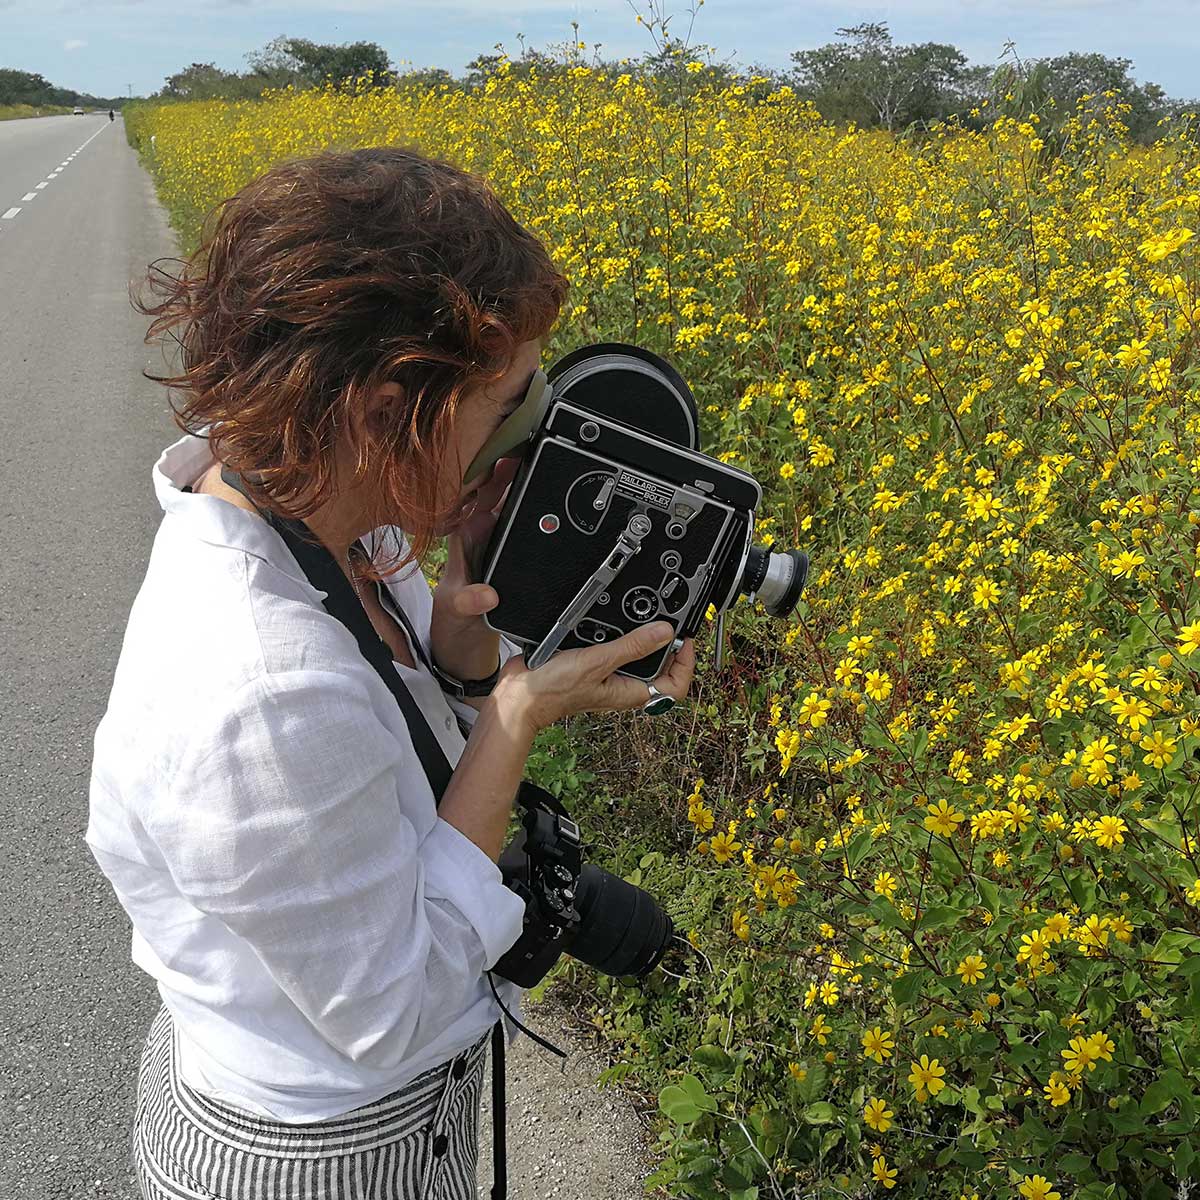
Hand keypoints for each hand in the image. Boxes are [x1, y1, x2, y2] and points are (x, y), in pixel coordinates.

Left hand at [429, 458, 519, 680]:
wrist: (462, 643)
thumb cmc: (454, 622)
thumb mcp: (459, 612)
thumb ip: (470, 603)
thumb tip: (486, 594)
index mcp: (462, 540)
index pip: (474, 499)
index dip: (487, 475)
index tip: (506, 455)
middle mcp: (477, 536)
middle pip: (494, 494)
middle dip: (510, 470)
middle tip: (533, 446)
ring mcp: (493, 544)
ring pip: (507, 506)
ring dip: (521, 485)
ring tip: (541, 458)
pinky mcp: (506, 554)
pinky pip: (518, 524)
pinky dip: (529, 510)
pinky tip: (546, 495)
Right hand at [491, 620, 696, 736]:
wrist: (521, 694)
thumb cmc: (554, 691)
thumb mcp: (598, 663)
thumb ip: (631, 647)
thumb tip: (664, 632)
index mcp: (631, 692)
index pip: (675, 685)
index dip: (686, 663)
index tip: (685, 639)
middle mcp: (623, 684)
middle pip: (660, 667)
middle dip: (667, 645)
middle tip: (670, 620)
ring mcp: (609, 674)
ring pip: (638, 655)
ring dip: (643, 637)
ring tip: (646, 617)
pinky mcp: (594, 663)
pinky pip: (615, 647)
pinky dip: (619, 633)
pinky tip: (614, 621)